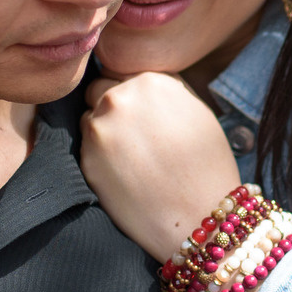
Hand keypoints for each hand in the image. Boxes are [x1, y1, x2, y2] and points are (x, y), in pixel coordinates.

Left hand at [77, 73, 242, 259]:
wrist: (200, 218)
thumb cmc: (206, 167)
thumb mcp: (196, 112)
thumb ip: (163, 90)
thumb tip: (133, 80)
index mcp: (150, 81)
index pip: (121, 73)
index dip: (131, 97)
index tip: (142, 117)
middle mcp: (120, 97)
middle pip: (98, 91)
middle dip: (112, 110)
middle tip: (135, 139)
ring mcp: (100, 128)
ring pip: (89, 120)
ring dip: (102, 134)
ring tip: (133, 161)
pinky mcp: (86, 159)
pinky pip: (85, 149)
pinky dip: (99, 159)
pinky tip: (125, 177)